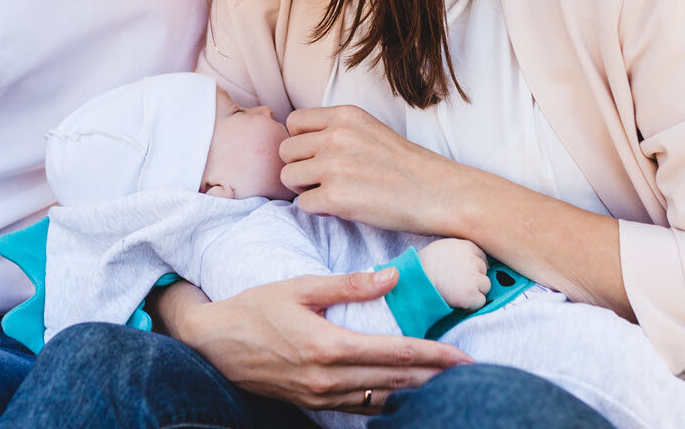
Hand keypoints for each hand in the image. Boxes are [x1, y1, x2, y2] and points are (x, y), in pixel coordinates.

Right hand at [172, 268, 471, 412]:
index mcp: (328, 346)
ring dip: (416, 393)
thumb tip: (391, 277)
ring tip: (446, 386)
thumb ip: (347, 285)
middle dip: (437, 379)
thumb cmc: (255, 309)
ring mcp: (321, 397)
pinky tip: (404, 395)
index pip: (395, 355)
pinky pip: (361, 409)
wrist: (213, 346)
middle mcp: (328, 379)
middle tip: (471, 374)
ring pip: (382, 401)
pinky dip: (387, 402)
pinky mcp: (313, 404)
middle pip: (396, 383)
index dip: (434, 357)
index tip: (463, 356)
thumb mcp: (299, 287)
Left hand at [281, 105, 467, 234]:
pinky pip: (302, 205)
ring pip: (288, 177)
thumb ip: (337, 131)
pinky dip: (318, 211)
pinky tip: (341, 208)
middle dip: (300, 167)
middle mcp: (335, 136)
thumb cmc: (407, 166)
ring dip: (305, 189)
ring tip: (332, 193)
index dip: (301, 142)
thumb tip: (301, 144)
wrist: (438, 193)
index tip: (318, 156)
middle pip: (285, 151)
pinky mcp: (335, 198)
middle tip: (324, 180)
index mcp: (344, 115)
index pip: (293, 122)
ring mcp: (333, 167)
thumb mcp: (370, 130)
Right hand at [417, 238, 489, 309]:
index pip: (482, 257)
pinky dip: (472, 305)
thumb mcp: (443, 247)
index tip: (466, 273)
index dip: (475, 267)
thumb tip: (468, 261)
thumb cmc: (425, 264)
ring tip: (459, 293)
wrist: (417, 279)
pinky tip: (460, 302)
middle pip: (484, 272)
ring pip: (485, 286)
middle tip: (459, 284)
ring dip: (475, 291)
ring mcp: (474, 278)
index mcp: (467, 246)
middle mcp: (474, 260)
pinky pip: (480, 302)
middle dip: (475, 279)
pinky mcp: (472, 294)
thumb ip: (459, 251)